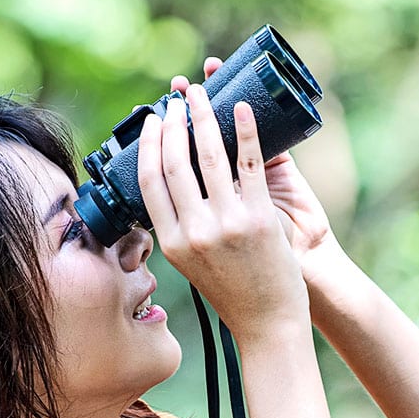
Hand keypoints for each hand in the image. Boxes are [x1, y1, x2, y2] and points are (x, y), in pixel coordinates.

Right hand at [171, 59, 349, 288]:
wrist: (268, 322)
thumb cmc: (233, 292)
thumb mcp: (191, 263)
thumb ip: (179, 229)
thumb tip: (171, 189)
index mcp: (172, 243)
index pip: (150, 181)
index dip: (151, 144)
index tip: (155, 121)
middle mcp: (195, 231)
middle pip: (175, 162)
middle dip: (175, 122)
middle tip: (178, 100)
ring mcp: (227, 224)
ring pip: (210, 156)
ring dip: (205, 116)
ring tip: (204, 95)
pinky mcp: (260, 218)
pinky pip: (250, 163)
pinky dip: (246, 130)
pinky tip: (242, 109)